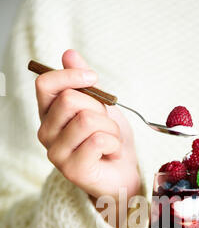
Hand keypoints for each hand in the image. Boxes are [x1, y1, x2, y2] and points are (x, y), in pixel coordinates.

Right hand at [36, 49, 140, 202]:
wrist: (124, 173)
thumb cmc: (110, 139)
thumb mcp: (101, 106)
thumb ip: (84, 82)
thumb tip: (69, 54)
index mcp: (49, 114)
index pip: (45, 84)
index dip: (70, 75)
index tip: (93, 79)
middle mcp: (46, 133)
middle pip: (69, 100)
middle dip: (99, 108)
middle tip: (107, 124)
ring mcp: (56, 153)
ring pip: (87, 120)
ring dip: (111, 128)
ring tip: (111, 140)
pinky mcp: (72, 170)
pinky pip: (98, 141)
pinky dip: (114, 143)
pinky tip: (111, 153)